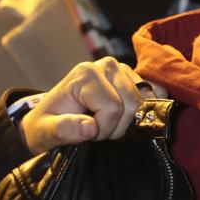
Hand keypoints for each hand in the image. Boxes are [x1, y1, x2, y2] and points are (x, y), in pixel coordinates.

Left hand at [19, 58, 165, 154]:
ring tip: (107, 125)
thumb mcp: (44, 132)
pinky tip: (128, 118)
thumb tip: (90, 128)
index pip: (112, 108)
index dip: (103, 130)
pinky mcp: (135, 77)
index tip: (87, 134)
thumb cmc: (46, 125)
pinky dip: (146, 110)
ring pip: (144, 102)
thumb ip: (63, 130)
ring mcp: (124, 70)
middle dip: (117, 127)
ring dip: (128, 122)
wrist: (50, 118)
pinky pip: (155, 93)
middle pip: (132, 104)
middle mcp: (107, 65)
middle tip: (97, 132)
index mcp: (86, 74)